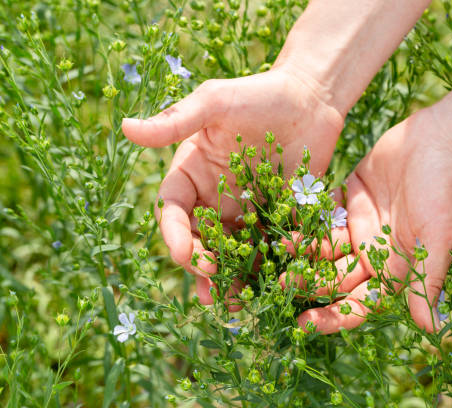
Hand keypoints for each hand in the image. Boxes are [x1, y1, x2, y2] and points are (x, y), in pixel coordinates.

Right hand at [122, 68, 343, 306]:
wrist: (310, 98)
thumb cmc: (258, 93)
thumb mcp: (214, 102)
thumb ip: (175, 121)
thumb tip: (125, 127)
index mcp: (192, 173)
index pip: (173, 210)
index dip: (174, 234)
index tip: (182, 253)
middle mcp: (215, 197)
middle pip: (200, 240)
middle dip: (202, 267)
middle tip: (211, 291)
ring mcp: (246, 209)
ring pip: (232, 251)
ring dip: (232, 278)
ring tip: (237, 303)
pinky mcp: (277, 215)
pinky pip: (270, 246)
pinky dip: (269, 266)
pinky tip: (273, 284)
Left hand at [295, 109, 451, 332]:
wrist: (440, 140)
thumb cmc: (445, 191)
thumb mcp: (438, 237)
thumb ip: (428, 279)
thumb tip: (433, 330)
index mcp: (395, 268)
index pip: (360, 303)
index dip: (334, 316)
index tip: (304, 323)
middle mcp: (374, 252)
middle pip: (335, 277)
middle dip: (309, 282)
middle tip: (280, 283)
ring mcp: (359, 225)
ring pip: (324, 246)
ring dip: (303, 249)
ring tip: (278, 246)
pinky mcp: (348, 198)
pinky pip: (322, 214)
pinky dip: (305, 217)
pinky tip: (285, 218)